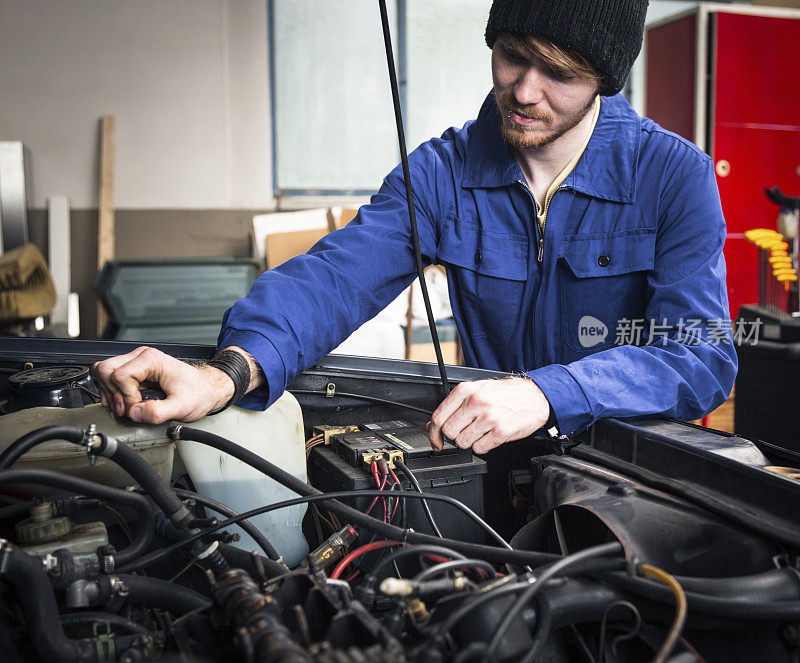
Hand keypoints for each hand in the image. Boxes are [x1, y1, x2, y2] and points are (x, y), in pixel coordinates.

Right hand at [91, 346, 234, 423]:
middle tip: (127, 409)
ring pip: (103, 373)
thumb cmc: (198, 392)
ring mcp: (135, 363)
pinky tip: (126, 403)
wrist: (206, 389)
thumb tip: (135, 413)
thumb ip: (158, 412)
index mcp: (151, 360)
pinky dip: (112, 393)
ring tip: (127, 407)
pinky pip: (109, 378)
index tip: (138, 407)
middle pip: (105, 370)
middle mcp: (140, 357)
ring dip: (109, 393)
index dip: (125, 396)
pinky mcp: (133, 371)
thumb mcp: (182, 406)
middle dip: (112, 393)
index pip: (119, 376)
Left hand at [427, 377, 550, 454]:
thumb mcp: (477, 390)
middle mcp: (476, 402)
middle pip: (449, 432)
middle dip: (454, 436)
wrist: (534, 396)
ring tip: (480, 432)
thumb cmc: (505, 394)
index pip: (439, 416)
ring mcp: (489, 418)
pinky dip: (482, 446)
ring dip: (469, 441)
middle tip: (464, 432)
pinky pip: (479, 448)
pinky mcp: (500, 432)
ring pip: (463, 442)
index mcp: (466, 390)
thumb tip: (434, 425)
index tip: (436, 440)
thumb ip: (455, 405)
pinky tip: (489, 436)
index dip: (434, 433)